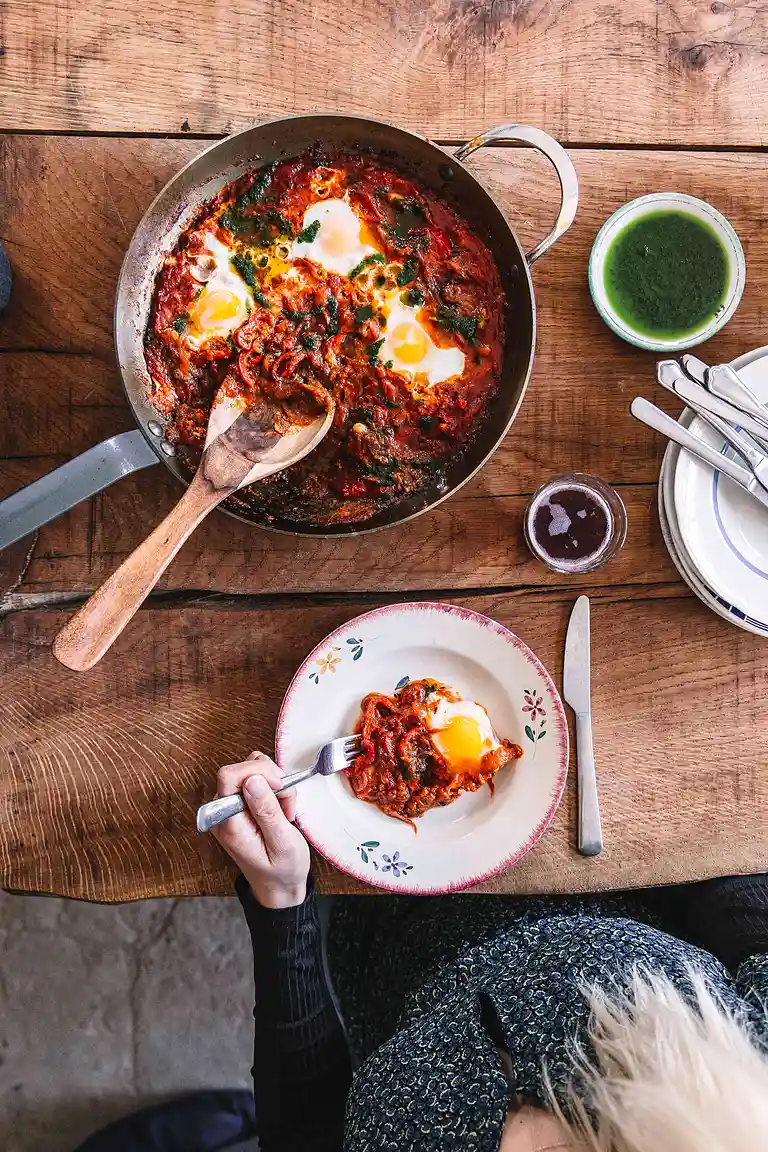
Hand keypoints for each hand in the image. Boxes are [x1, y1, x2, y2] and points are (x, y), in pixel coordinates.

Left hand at [211, 751, 310, 908]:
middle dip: (270, 778)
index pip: (229, 776)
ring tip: (284, 808)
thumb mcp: (283, 843)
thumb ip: (266, 811)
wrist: (278, 886)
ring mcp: (228, 809)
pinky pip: (253, 781)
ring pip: (249, 771)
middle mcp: (223, 814)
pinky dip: (271, 786)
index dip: (257, 772)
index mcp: (229, 824)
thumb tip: (252, 779)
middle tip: (288, 803)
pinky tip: (279, 806)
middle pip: (240, 770)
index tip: (280, 785)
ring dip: (273, 783)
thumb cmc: (283, 870)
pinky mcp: (238, 806)